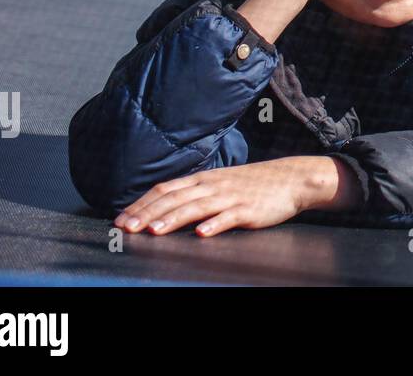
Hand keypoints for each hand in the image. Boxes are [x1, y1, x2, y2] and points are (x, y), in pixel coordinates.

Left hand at [113, 157, 359, 236]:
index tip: (121, 219)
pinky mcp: (249, 209)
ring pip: (197, 207)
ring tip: (154, 231)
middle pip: (174, 198)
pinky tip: (202, 234)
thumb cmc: (253, 185)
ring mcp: (230, 196)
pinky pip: (229, 216)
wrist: (291, 178)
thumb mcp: (220, 183)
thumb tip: (165, 206)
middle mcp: (212, 185)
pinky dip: (215, 224)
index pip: (165, 189)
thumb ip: (195, 193)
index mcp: (203, 179)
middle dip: (148, 213)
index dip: (141, 203)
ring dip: (174, 219)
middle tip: (126, 228)